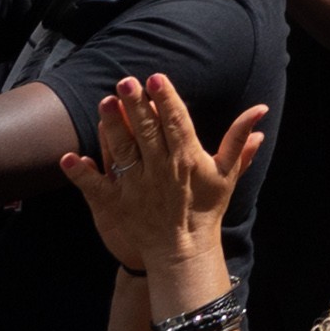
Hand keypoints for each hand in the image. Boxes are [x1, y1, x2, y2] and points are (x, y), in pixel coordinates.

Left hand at [56, 71, 268, 275]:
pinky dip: (81, 173)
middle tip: (125, 81)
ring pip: (122, 150)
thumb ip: (240, 139)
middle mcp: (161, 170)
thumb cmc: (206, 208)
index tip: (156, 78)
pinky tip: (69, 157)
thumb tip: (260, 110)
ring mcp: (137, 187)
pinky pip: (95, 186)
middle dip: (135, 104)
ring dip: (111, 127)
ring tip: (105, 103)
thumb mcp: (228, 173)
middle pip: (146, 130)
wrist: (185, 251)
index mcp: (187, 159)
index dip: (166, 99)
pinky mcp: (117, 205)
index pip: (176, 122)